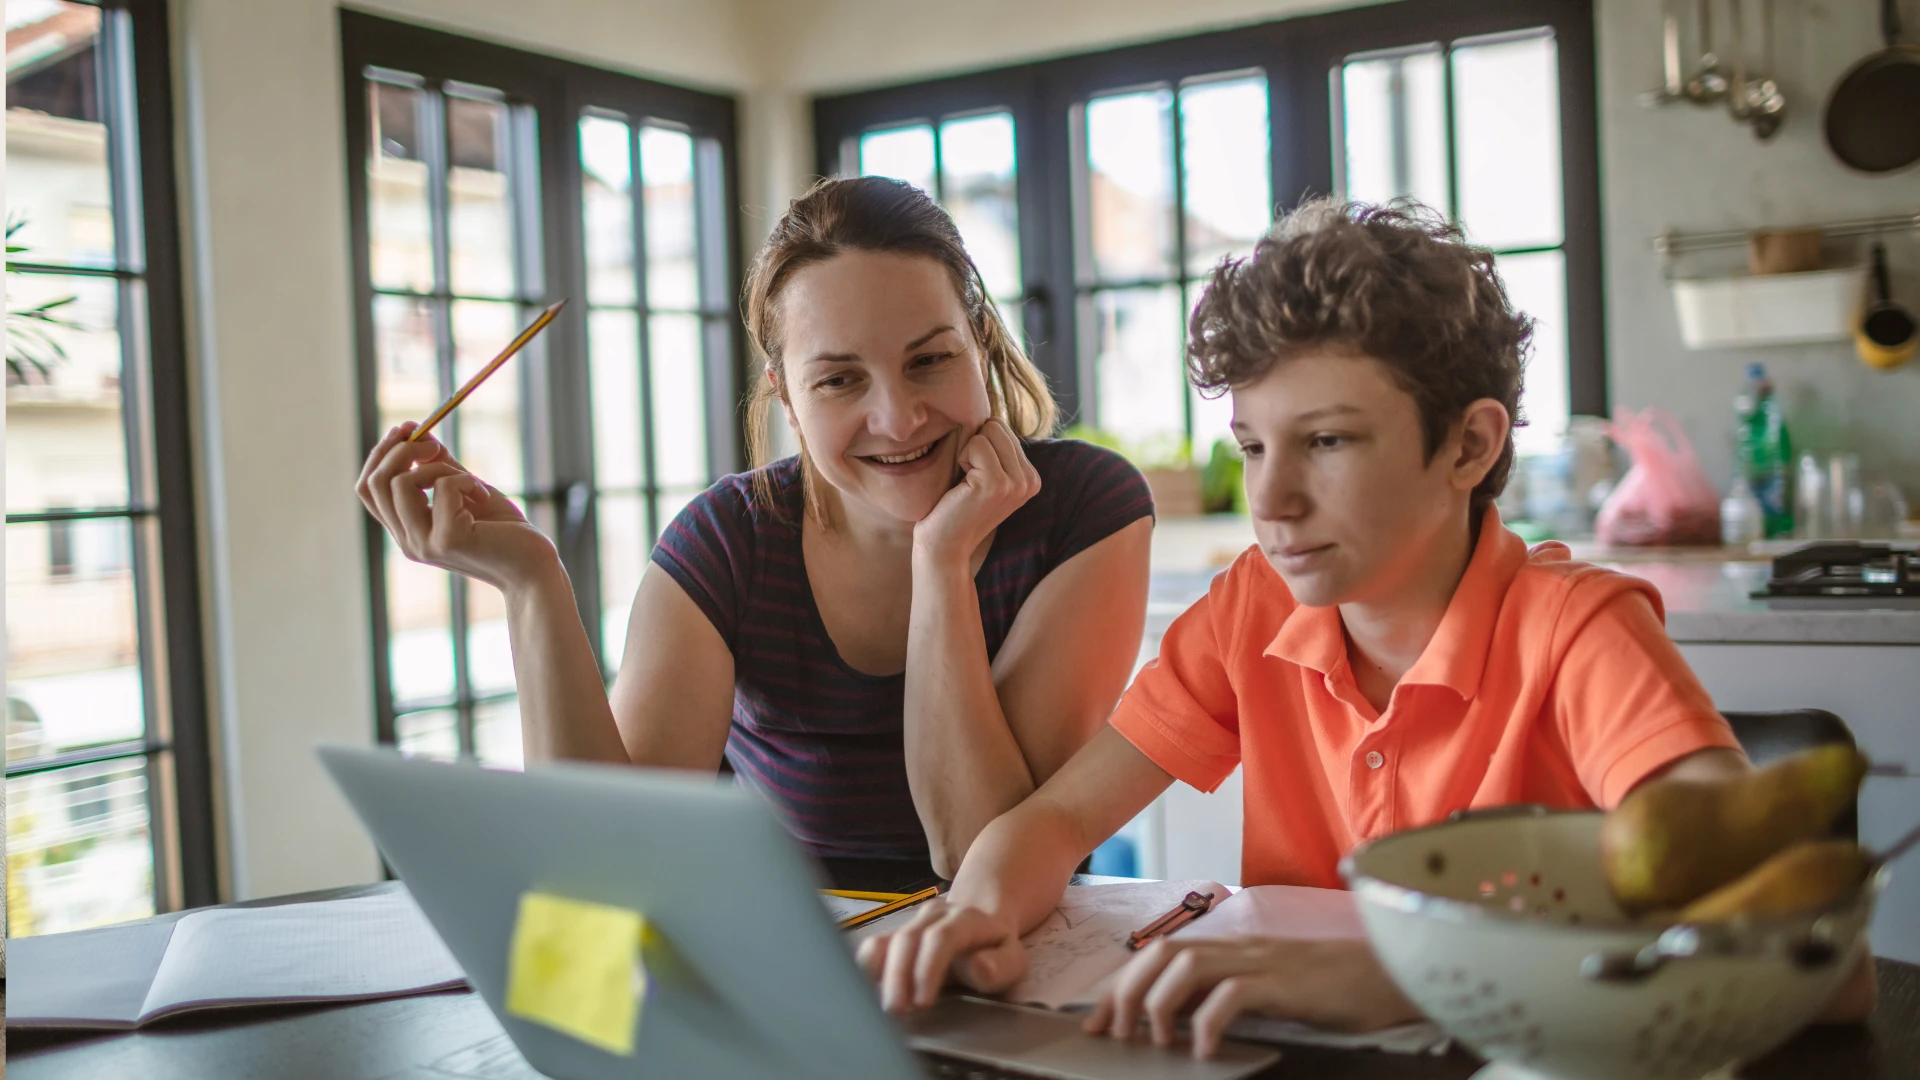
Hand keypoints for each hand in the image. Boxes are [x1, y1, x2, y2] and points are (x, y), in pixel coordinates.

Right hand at [354, 422, 555, 591]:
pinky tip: (484, 498)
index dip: (381, 453)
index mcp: (406, 531)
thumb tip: (419, 432)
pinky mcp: (447, 540)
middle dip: (401, 450)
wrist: (534, 568)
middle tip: (435, 444)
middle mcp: (407, 541)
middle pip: (374, 483)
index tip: (407, 429)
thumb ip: (441, 466)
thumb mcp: (467, 490)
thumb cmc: (505, 532)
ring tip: (471, 482)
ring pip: (402, 482)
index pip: (368, 488)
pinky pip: (442, 488)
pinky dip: (466, 481)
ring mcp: (423, 544)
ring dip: (439, 467)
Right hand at [855, 898, 1029, 1012]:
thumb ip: (1000, 966)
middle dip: (899, 977)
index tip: (922, 1002)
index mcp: (966, 920)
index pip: (941, 937)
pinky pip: (874, 946)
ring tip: (880, 1005)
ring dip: (880, 975)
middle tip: (896, 1011)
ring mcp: (912, 924)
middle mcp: (934, 916)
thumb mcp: (1013, 961)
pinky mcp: (896, 938)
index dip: (928, 968)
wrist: (982, 930)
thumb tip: (979, 968)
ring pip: (886, 941)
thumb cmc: (996, 953)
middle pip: (908, 938)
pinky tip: (865, 990)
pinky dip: (866, 967)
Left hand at [912, 419, 1040, 567]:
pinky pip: (976, 444)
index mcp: (1031, 477)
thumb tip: (988, 404)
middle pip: (997, 424)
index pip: (1002, 427)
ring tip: (965, 484)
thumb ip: (994, 447)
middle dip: (973, 445)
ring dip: (967, 453)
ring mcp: (1016, 483)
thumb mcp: (982, 473)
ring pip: (988, 431)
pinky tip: (961, 488)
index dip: (978, 445)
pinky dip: (961, 460)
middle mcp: (1030, 480)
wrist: (943, 546)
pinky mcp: (997, 484)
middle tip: (967, 480)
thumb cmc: (954, 506)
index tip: (973, 477)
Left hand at [1083, 937, 1421, 1058]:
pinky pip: (1233, 993)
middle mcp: (1241, 947)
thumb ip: (1233, 994)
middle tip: (1114, 1035)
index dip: (1121, 985)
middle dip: (1126, 992)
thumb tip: (1184, 1023)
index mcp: (1234, 949)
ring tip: (1153, 1043)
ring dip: (1158, 1003)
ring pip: (1187, 964)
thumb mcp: (1275, 989)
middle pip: (1162, 952)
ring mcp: (1263, 961)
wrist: (1398, 975)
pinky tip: (1204, 1050)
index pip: (1161, 953)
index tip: (1097, 1022)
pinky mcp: (1286, 982)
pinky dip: (1208, 1021)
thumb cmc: (1340, 989)